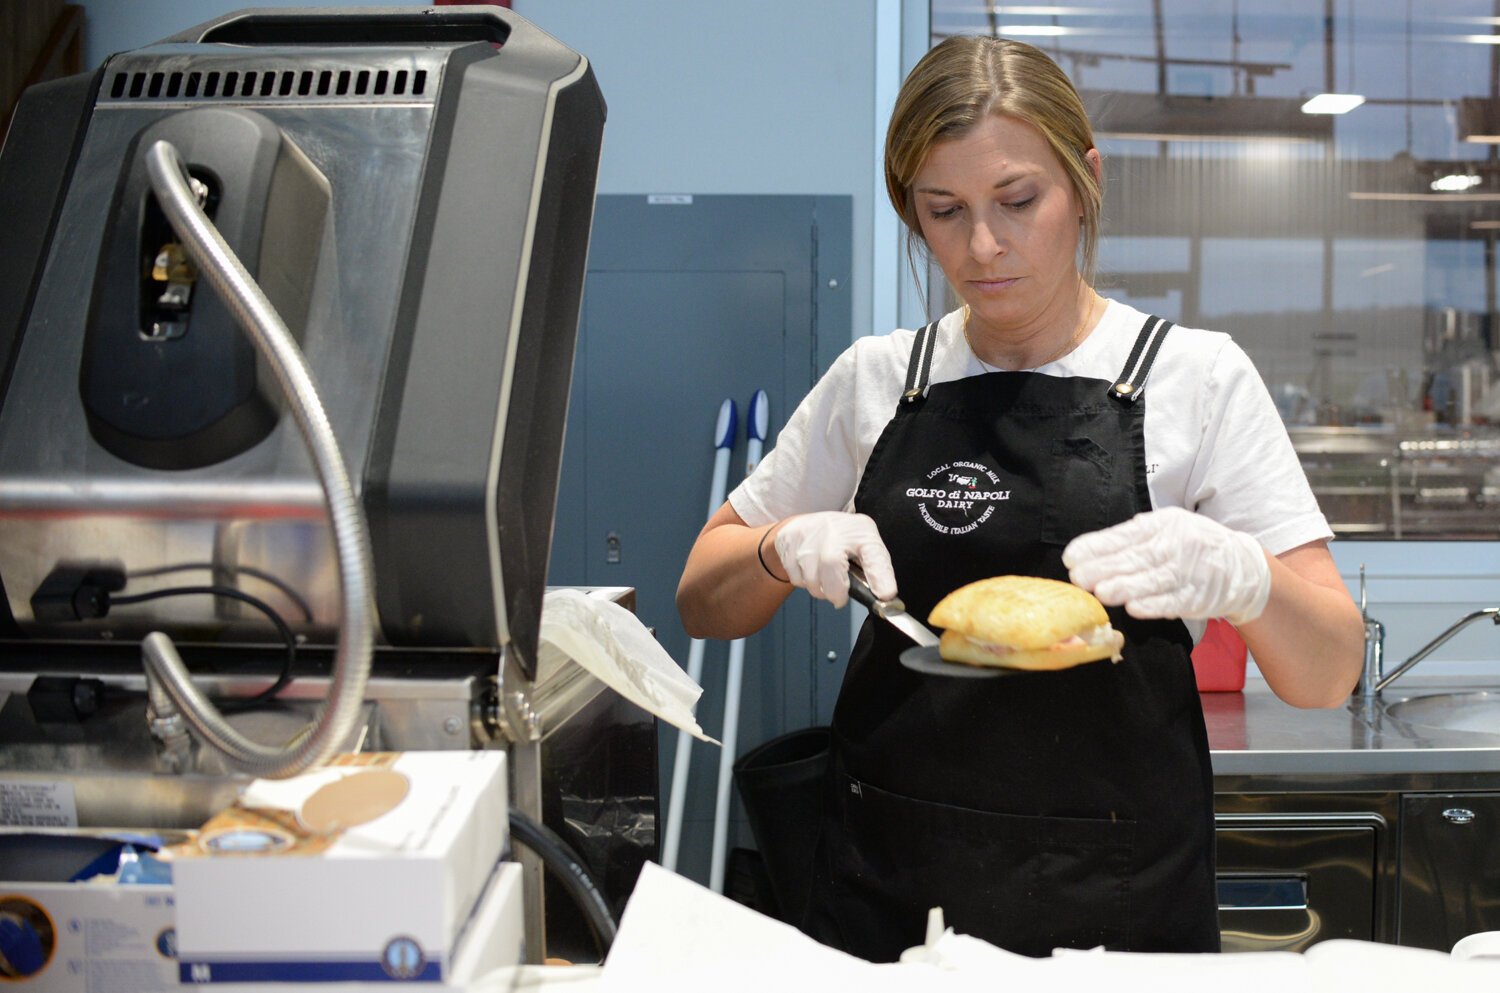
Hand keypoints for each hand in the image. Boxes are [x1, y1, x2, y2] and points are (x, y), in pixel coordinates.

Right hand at [773, 512, 896, 607]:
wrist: (809, 524)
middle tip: (839, 599)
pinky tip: (809, 570)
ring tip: (824, 579)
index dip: (880, 575)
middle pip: (831, 564)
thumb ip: (874, 570)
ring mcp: (808, 533)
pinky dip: (804, 583)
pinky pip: (795, 578)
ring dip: (819, 589)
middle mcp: (835, 529)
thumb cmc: (843, 542)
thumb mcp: (864, 548)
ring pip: (810, 578)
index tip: (886, 594)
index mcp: (861, 532)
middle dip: (835, 591)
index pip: (873, 553)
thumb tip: (883, 597)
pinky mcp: (788, 541)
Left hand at [1061, 507, 1270, 624]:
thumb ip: (1133, 538)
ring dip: (1126, 586)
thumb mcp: (1167, 529)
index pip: (1126, 534)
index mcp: (1165, 524)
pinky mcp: (1200, 596)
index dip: (1097, 546)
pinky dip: (1154, 605)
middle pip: (1137, 557)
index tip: (1072, 556)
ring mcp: (1191, 571)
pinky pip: (1175, 601)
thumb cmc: (1192, 546)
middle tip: (1078, 577)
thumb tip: (1091, 550)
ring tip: (1100, 592)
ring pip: (1154, 579)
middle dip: (1104, 568)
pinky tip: (1135, 607)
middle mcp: (1178, 544)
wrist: (1242, 566)